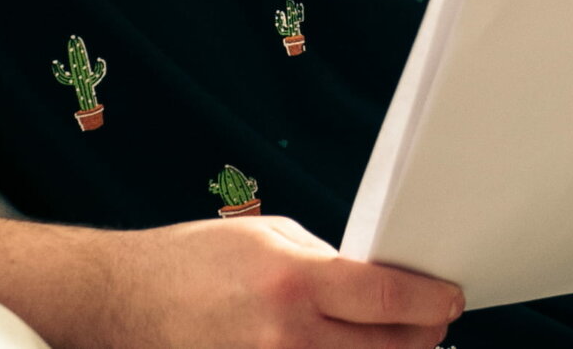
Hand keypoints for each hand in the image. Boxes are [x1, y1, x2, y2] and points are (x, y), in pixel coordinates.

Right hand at [98, 213, 463, 348]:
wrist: (121, 301)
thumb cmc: (193, 262)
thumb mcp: (267, 235)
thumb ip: (328, 263)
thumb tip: (380, 288)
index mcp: (292, 281)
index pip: (388, 299)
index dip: (433, 302)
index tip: (451, 299)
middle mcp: (286, 336)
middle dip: (420, 337)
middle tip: (432, 324)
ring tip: (396, 343)